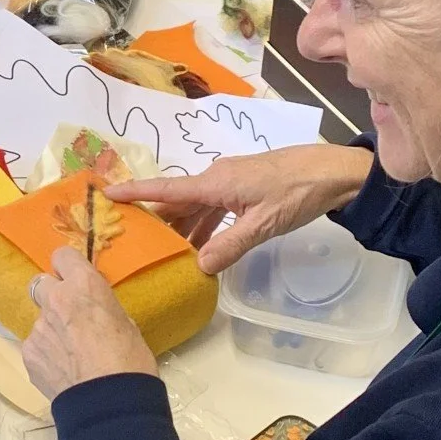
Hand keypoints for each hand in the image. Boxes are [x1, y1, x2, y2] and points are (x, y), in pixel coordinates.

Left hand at [23, 245, 158, 396]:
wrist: (110, 405)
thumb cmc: (130, 362)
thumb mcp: (125, 323)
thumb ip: (101, 308)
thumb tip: (93, 312)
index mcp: (84, 286)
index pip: (62, 255)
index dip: (67, 268)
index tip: (74, 279)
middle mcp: (55, 299)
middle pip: (41, 283)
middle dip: (53, 295)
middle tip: (69, 316)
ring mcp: (38, 327)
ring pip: (40, 319)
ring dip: (51, 329)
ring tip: (70, 354)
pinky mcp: (28, 353)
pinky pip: (35, 345)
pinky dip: (46, 354)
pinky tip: (63, 371)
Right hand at [103, 147, 374, 276]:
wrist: (334, 173)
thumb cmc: (297, 193)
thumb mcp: (263, 224)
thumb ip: (230, 245)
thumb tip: (197, 267)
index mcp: (215, 183)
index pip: (166, 188)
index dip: (136, 193)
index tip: (106, 194)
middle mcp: (216, 178)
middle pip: (177, 200)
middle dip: (155, 220)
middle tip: (132, 241)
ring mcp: (230, 182)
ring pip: (196, 206)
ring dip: (182, 228)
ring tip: (165, 254)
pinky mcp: (244, 188)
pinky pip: (212, 207)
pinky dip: (203, 226)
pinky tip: (202, 247)